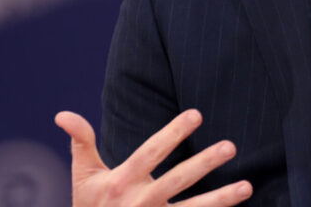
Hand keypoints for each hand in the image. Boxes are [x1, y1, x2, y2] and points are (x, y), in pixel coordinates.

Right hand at [54, 109, 252, 206]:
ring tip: (247, 186)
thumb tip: (62, 114)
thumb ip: (81, 141)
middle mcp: (140, 203)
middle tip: (230, 146)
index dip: (173, 133)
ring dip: (222, 199)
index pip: (150, 153)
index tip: (196, 114)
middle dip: (204, 164)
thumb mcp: (83, 176)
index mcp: (120, 183)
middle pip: (178, 181)